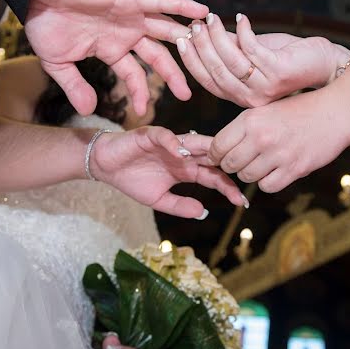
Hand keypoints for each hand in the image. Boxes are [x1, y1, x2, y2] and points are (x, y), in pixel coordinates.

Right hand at [25, 0, 207, 115]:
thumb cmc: (45, 24)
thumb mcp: (59, 64)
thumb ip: (75, 86)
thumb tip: (87, 110)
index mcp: (111, 49)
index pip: (133, 75)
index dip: (139, 93)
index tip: (143, 111)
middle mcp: (126, 33)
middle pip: (158, 56)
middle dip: (173, 75)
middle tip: (188, 96)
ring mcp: (130, 15)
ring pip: (165, 30)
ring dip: (186, 40)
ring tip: (208, 49)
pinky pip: (161, 2)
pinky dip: (181, 6)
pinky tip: (201, 11)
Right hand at [91, 126, 246, 217]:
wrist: (106, 166)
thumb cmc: (132, 180)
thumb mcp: (159, 200)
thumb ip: (180, 206)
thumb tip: (204, 213)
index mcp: (186, 169)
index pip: (212, 176)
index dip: (227, 186)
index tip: (241, 201)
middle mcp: (182, 154)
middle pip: (210, 157)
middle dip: (226, 165)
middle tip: (244, 175)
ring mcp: (169, 144)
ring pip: (194, 142)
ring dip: (208, 149)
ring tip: (222, 160)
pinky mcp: (151, 136)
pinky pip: (165, 136)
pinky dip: (173, 142)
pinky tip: (180, 152)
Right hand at [178, 13, 349, 106]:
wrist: (323, 64)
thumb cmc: (287, 57)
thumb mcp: (252, 54)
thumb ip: (229, 49)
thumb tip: (201, 33)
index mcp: (240, 96)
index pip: (208, 80)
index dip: (192, 60)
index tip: (181, 38)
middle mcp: (250, 98)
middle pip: (216, 72)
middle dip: (202, 47)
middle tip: (195, 25)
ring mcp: (265, 87)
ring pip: (232, 62)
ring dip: (219, 37)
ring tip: (212, 18)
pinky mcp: (279, 73)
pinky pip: (253, 50)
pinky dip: (245, 32)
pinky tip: (242, 18)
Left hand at [209, 89, 349, 191]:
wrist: (335, 112)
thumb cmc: (299, 109)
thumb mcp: (266, 109)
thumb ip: (244, 128)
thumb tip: (218, 149)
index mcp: (250, 119)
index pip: (217, 146)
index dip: (216, 154)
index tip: (221, 156)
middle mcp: (261, 137)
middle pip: (229, 164)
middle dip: (232, 165)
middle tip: (242, 161)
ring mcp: (278, 154)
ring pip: (247, 177)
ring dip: (251, 173)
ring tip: (262, 163)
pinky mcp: (294, 169)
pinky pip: (267, 186)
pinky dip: (268, 182)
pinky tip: (275, 170)